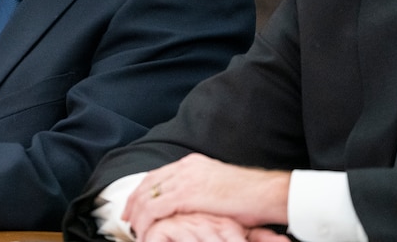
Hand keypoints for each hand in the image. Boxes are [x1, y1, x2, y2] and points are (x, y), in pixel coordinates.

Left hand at [123, 153, 290, 238]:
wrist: (268, 194)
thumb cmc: (252, 197)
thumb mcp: (219, 189)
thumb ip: (201, 193)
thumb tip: (189, 207)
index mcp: (193, 164)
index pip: (159, 175)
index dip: (144, 190)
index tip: (136, 205)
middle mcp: (186, 167)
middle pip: (149, 182)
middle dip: (134, 201)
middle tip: (127, 218)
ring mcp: (185, 179)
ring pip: (147, 195)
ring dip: (137, 214)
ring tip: (134, 228)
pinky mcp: (187, 194)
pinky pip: (155, 208)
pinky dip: (146, 221)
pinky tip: (144, 232)